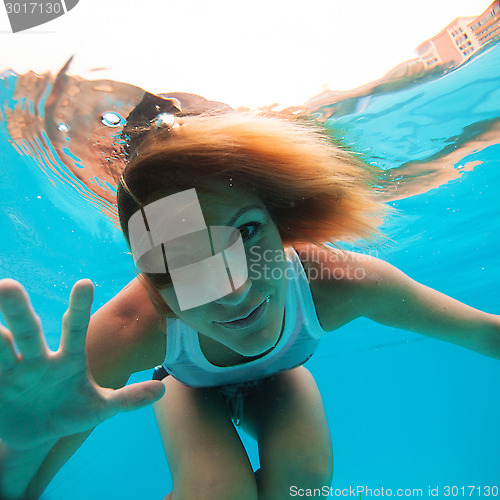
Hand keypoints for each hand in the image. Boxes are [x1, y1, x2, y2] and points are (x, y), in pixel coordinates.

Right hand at [0, 279, 164, 450]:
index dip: (80, 307)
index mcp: (69, 359)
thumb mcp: (100, 409)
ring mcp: (14, 371)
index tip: (85, 283)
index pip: (76, 328)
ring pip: (2, 347)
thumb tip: (160, 390)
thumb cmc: (73, 412)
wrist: (38, 434)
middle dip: (18, 310)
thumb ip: (127, 399)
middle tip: (7, 286)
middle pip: (29, 330)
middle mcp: (39, 358)